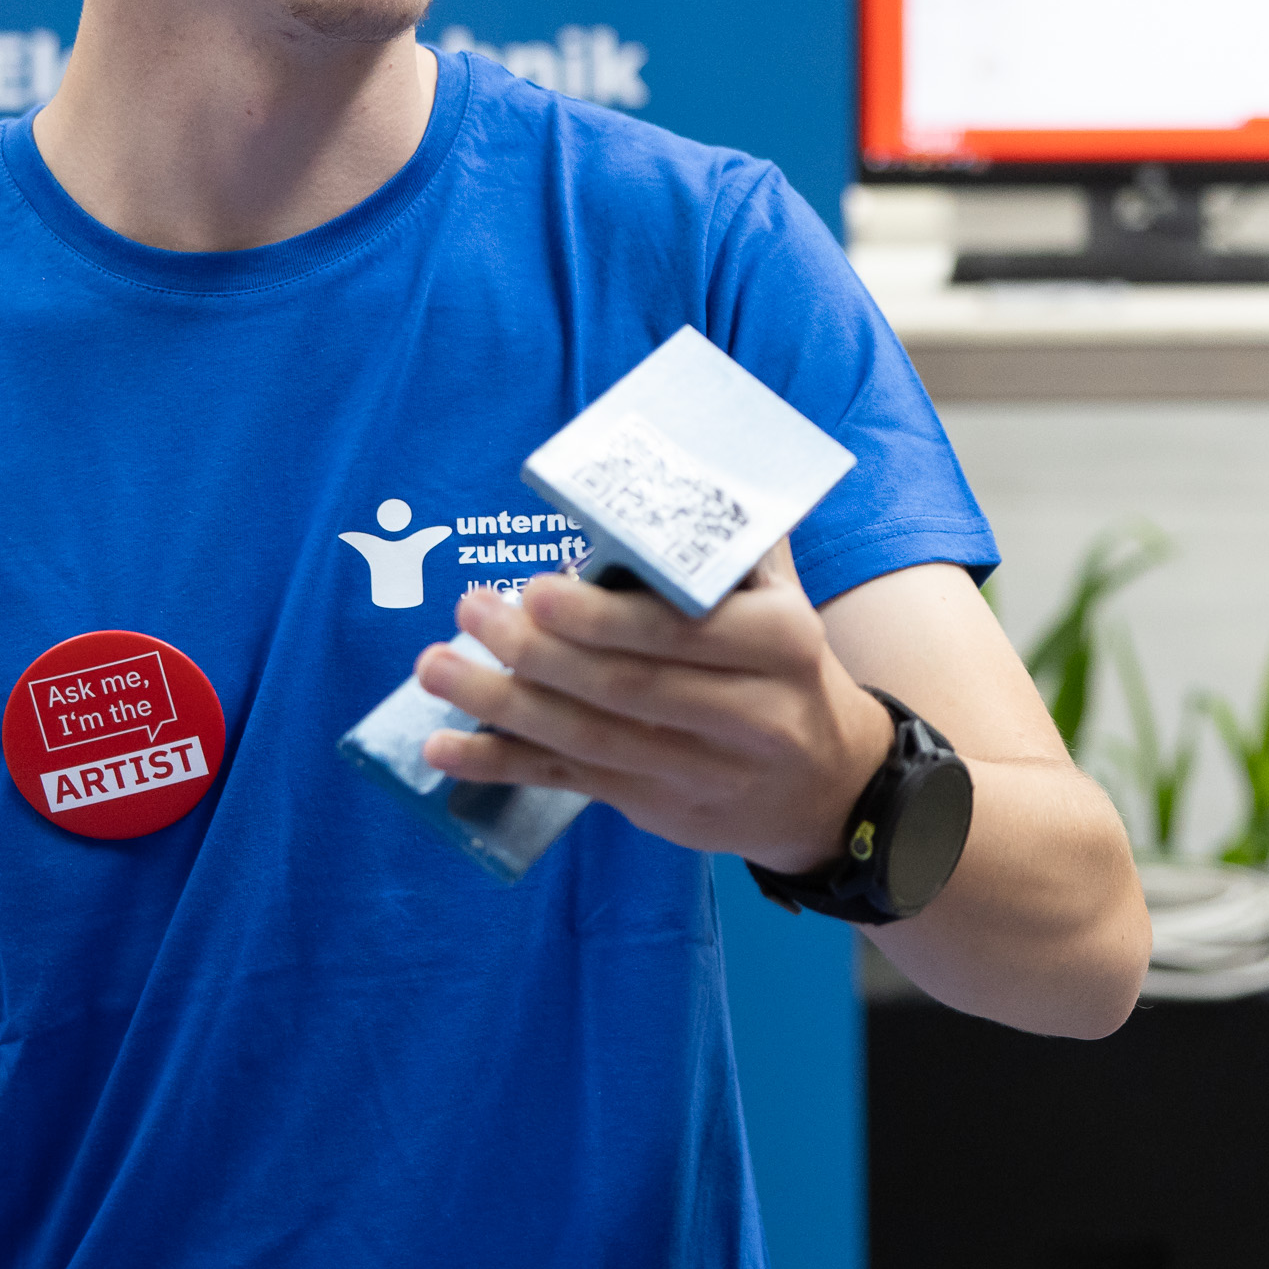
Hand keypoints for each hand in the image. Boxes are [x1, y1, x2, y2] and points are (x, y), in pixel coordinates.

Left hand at [418, 538, 892, 871]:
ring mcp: (702, 772)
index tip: (537, 590)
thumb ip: (728, 543)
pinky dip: (502, 765)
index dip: (603, 618)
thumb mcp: (785, 600)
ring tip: (436, 665)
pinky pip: (571, 784)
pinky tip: (443, 749)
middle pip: (626, 687)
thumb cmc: (790, 670)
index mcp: (782, 644)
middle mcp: (750, 715)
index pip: (683, 633)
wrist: (833, 787)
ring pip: (588, 739)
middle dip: (537, 652)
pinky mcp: (661, 809)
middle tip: (474, 610)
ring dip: (501, 704)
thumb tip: (673, 458)